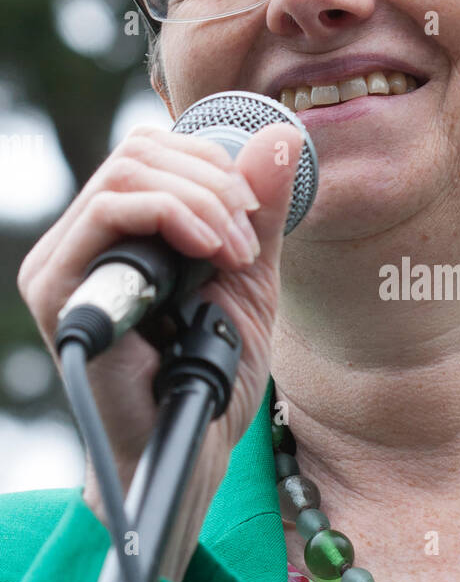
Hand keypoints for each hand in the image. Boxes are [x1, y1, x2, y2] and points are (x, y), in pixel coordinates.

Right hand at [17, 121, 303, 580]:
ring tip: (236, 252)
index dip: (213, 162)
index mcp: (123, 232)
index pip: (154, 152)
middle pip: (140, 151)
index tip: (256, 213)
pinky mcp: (59, 288)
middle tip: (250, 237)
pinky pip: (109, 213)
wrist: (192, 445)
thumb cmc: (213, 372)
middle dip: (213, 180)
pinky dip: (174, 216)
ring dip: (200, 200)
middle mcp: (85, 240)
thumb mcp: (250, 278)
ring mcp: (66, 262)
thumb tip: (279, 135)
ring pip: (127, 172)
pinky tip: (211, 253)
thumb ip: (259, 213)